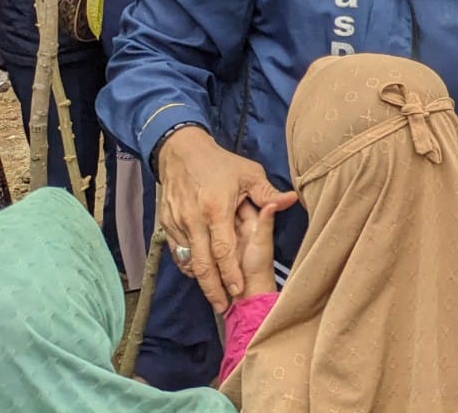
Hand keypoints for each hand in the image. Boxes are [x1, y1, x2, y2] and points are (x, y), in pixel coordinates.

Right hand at [156, 127, 296, 313]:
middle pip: (202, 264)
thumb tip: (291, 200)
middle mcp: (194, 219)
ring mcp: (177, 223)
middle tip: (223, 306)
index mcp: (216, 209)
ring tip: (214, 295)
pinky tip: (199, 272)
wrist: (181, 151)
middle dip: (213, 288)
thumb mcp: (248, 173)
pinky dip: (188, 265)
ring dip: (200, 279)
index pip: (223, 250)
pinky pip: (177, 252)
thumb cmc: (219, 163)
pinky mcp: (167, 223)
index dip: (230, 273)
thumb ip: (267, 193)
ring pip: (188, 261)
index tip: (238, 289)